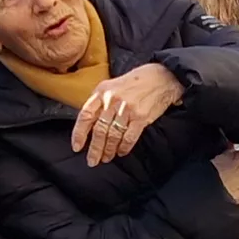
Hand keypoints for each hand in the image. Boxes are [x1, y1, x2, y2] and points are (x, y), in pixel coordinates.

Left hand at [70, 64, 184, 164]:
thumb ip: (100, 102)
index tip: (77, 146)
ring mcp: (127, 109)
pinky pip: (129, 137)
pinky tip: (121, 152)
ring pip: (113, 136)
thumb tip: (88, 124)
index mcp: (102, 92)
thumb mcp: (112, 86)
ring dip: (108, 150)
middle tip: (92, 161)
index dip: (79, 133)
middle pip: (99, 130)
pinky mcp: (141, 117)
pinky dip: (124, 147)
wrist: (161, 77)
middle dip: (94, 149)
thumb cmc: (136, 82)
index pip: (85, 115)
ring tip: (106, 158)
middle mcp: (112, 100)